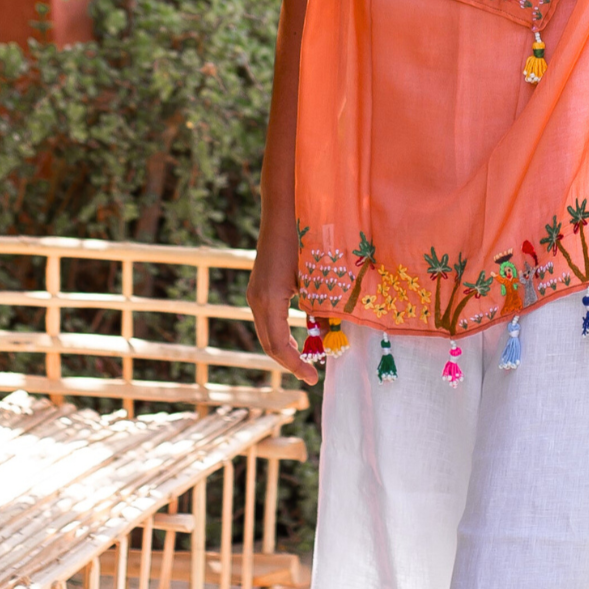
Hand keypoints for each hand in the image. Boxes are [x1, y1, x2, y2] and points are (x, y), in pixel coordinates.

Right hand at [247, 215, 319, 386]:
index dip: (296, 365)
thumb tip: (333, 333)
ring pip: (268, 332)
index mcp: (269, 299)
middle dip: (290, 362)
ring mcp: (255, 293)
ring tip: (308, 360)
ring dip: (286, 348)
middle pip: (269, 343)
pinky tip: (300, 336)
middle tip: (311, 376)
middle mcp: (257, 299)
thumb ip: (321, 305)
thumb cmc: (303, 238)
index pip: (278, 345)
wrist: (283, 210)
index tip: (314, 379)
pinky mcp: (259, 286)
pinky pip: (268, 319)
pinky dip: (283, 332)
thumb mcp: (315, 276)